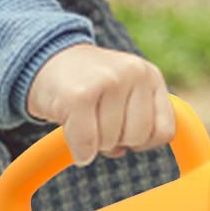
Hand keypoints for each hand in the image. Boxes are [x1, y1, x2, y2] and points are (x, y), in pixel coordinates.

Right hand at [26, 44, 174, 166]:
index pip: (164, 131)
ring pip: (111, 142)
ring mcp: (108, 80)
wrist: (44, 59)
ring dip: (94, 142)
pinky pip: (87, 143)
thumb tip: (125, 151)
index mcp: (150, 76)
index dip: (143, 142)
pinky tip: (72, 135)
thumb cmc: (88, 86)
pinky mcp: (80, 95)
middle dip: (116, 140)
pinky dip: (79, 151)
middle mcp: (134, 73)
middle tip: (97, 121)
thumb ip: (139, 119)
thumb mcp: (125, 93)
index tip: (122, 131)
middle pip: (138, 137)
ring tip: (83, 118)